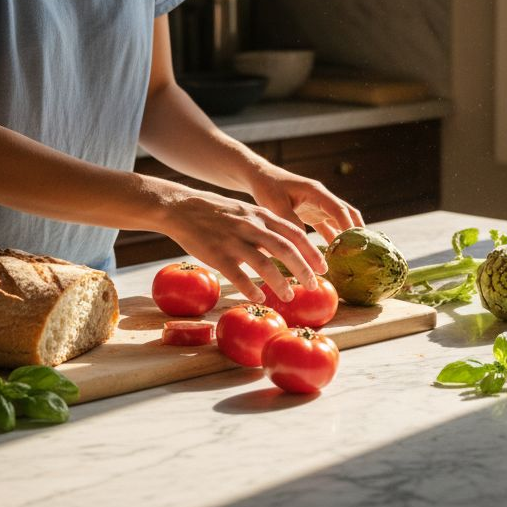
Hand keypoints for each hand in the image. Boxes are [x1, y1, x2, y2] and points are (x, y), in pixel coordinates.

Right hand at [159, 187, 327, 302]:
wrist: (182, 208)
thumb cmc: (218, 213)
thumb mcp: (247, 212)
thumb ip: (267, 227)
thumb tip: (288, 248)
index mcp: (262, 215)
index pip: (295, 233)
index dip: (312, 251)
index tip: (323, 267)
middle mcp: (251, 227)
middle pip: (286, 249)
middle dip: (304, 269)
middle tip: (314, 285)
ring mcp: (234, 241)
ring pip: (264, 264)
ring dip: (280, 283)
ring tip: (289, 296)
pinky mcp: (216, 255)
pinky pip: (238, 276)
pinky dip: (251, 289)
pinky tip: (259, 299)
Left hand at [243, 164, 364, 244]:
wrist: (261, 178)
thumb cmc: (268, 188)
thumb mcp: (276, 204)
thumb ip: (291, 221)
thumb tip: (304, 243)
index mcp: (316, 192)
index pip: (339, 209)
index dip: (348, 225)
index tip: (354, 242)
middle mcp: (323, 199)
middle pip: (348, 214)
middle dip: (356, 231)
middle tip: (363, 250)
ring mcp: (320, 207)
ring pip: (341, 222)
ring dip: (346, 237)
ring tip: (353, 256)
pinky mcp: (314, 215)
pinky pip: (329, 228)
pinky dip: (334, 240)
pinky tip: (336, 255)